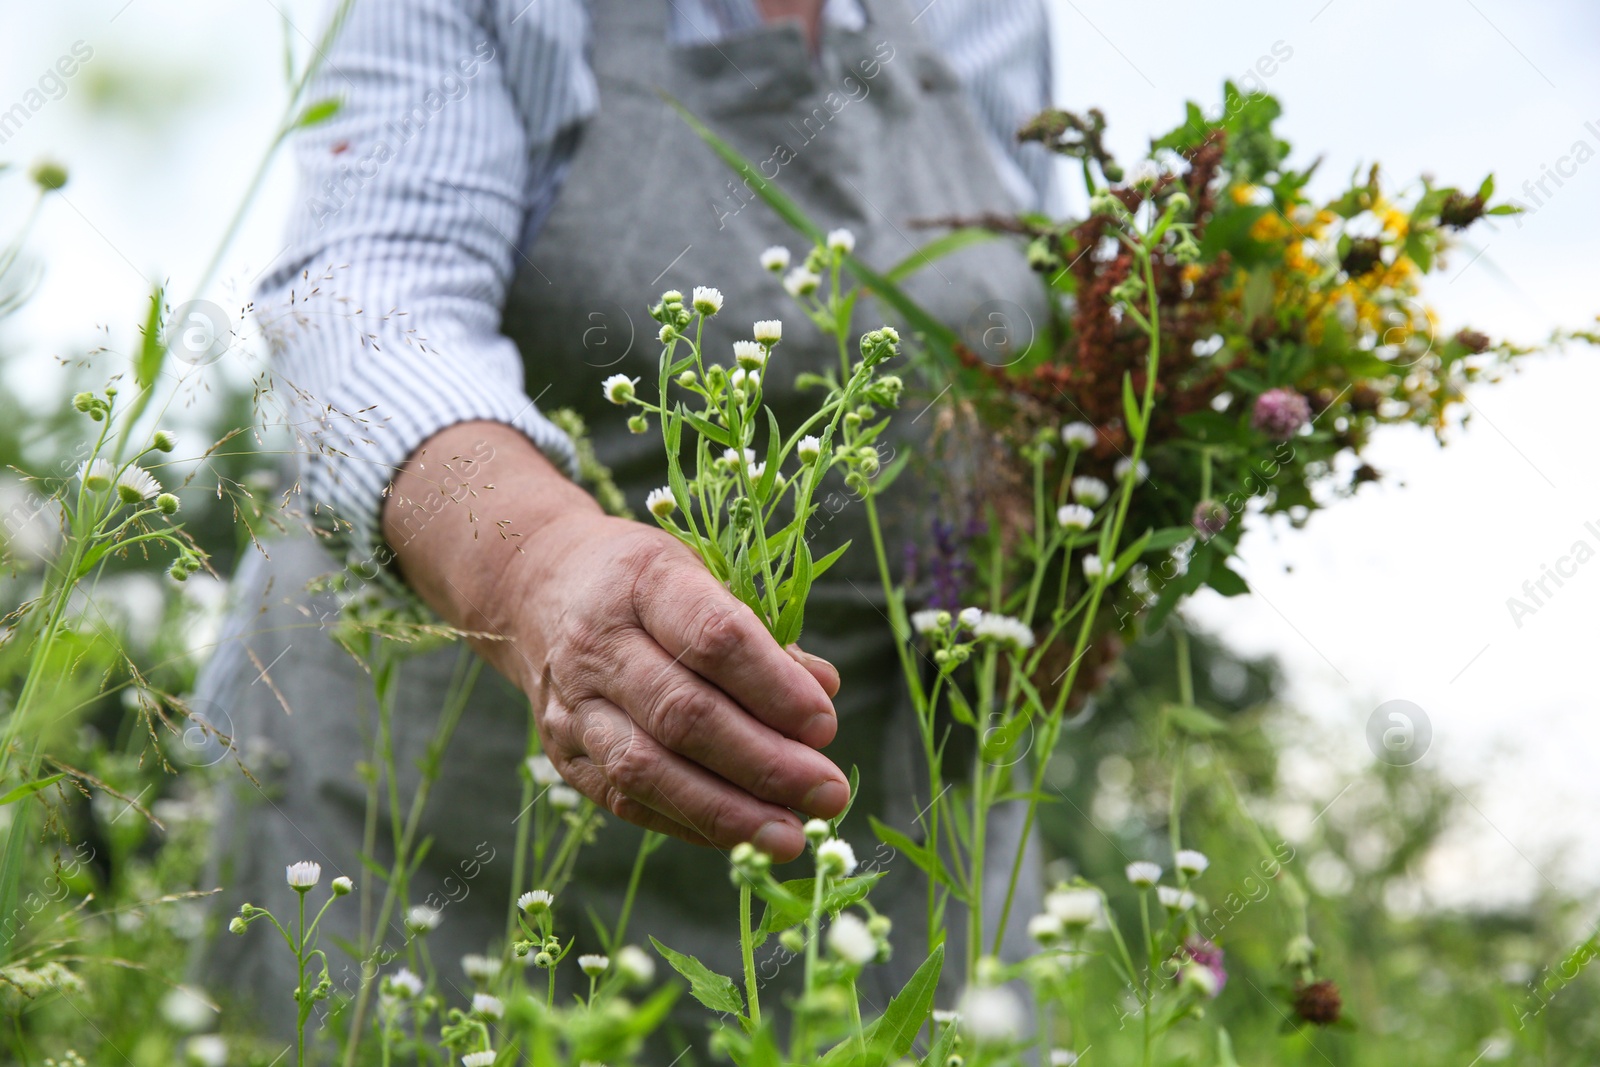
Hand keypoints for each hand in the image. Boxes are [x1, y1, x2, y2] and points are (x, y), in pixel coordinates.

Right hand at [385, 422, 848, 860]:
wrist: (539, 588)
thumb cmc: (645, 583)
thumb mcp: (703, 576)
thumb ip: (762, 635)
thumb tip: (823, 690)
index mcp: (642, 581)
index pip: (712, 638)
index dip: (774, 686)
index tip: (824, 725)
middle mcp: (598, 644)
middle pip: (684, 714)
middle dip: (765, 763)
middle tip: (827, 793)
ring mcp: (573, 705)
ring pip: (649, 769)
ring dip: (728, 811)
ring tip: (791, 835)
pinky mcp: (564, 754)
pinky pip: (628, 801)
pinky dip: (692, 823)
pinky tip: (743, 836)